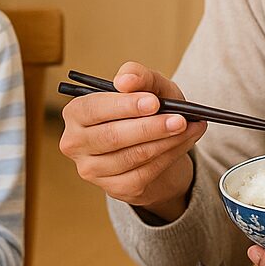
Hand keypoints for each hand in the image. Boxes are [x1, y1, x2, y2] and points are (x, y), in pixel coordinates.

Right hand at [58, 62, 206, 211]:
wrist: (153, 148)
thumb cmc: (144, 112)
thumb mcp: (146, 88)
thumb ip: (137, 76)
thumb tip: (125, 80)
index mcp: (76, 113)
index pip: (93, 109)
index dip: (124, 106)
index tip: (154, 102)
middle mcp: (76, 143)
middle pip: (112, 136)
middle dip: (149, 127)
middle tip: (179, 119)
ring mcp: (92, 170)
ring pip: (132, 157)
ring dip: (165, 142)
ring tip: (188, 127)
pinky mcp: (115, 188)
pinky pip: (144, 174)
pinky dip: (169, 156)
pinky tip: (184, 142)